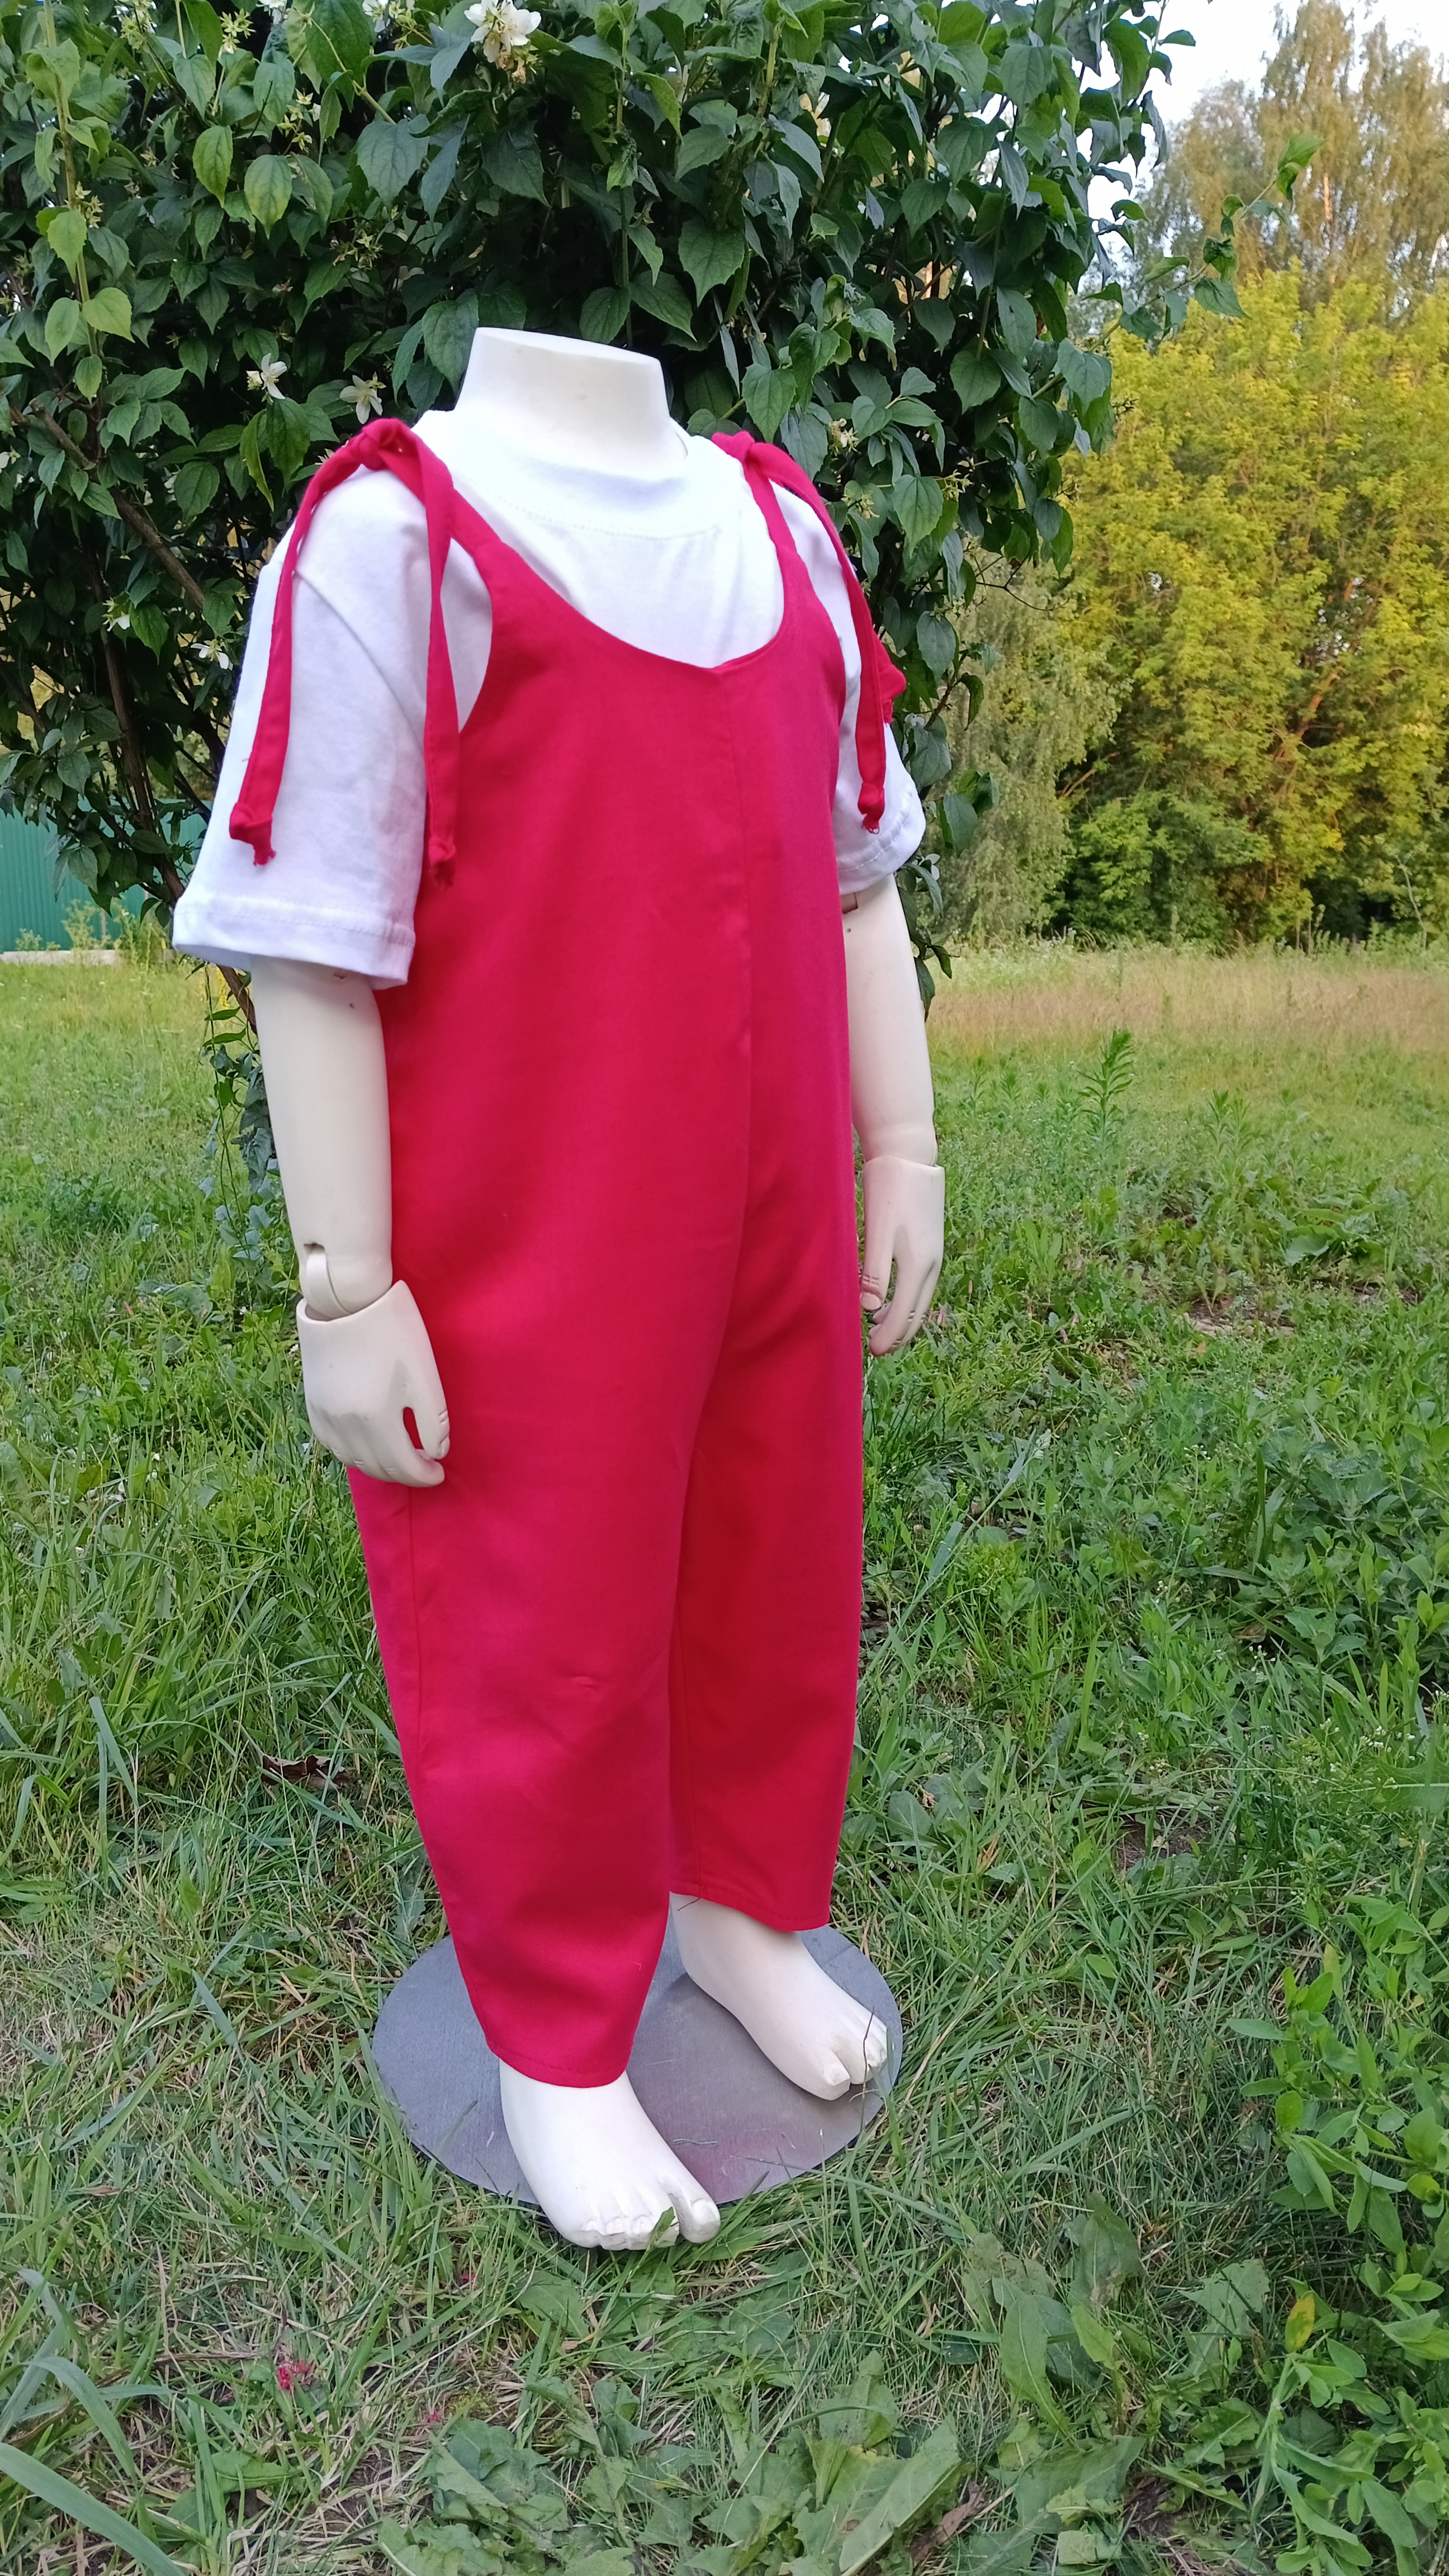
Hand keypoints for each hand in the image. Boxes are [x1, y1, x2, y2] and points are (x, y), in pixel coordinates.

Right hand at [296, 1279, 449, 1485]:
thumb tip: (436, 1452)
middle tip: (423, 1467)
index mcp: (376, 1418)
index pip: (403, 1466)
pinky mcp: (313, 1404)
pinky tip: (367, 1445)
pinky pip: (332, 1445)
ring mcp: (325, 1416)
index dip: (424, 1476)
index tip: (440, 1472)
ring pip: (352, 1461)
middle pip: (377, 1468)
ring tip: (399, 1457)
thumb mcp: (423, 1374)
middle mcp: (345, 1425)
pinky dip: (352, 1453)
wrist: (345, 1300)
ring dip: (378, 1466)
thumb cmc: (392, 1330)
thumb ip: (432, 1420)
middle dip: (403, 1474)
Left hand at [859, 1155, 943, 1355]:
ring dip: (902, 1317)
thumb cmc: (889, 1190)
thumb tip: (869, 1307)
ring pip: (920, 1297)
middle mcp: (932, 1264)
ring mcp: (933, 1253)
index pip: (906, 1314)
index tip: (874, 1352)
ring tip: (881, 1327)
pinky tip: (891, 1296)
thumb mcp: (878, 1231)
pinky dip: (907, 1298)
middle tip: (877, 1349)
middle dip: (898, 1333)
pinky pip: (919, 1282)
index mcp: (919, 1265)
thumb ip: (874, 1271)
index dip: (890, 1337)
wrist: (909, 1155)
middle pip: (917, 1311)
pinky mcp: (929, 1242)